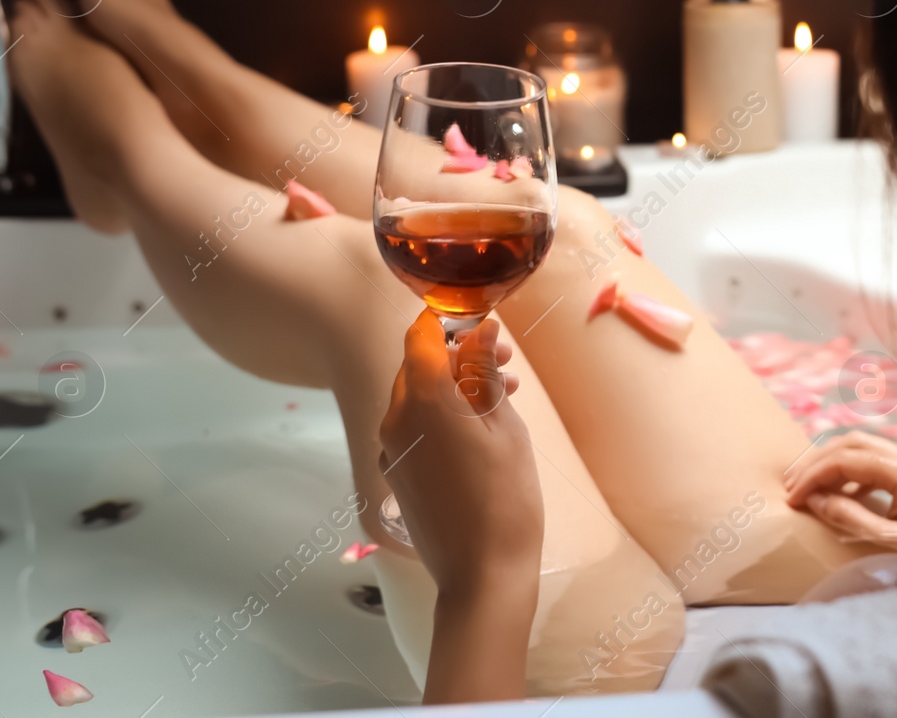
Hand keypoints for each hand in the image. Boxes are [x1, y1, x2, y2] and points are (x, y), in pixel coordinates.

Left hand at [379, 310, 542, 597]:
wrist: (481, 575)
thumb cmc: (504, 499)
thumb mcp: (505, 426)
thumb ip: (484, 372)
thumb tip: (481, 329)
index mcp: (423, 399)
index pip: (422, 336)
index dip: (452, 322)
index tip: (485, 327)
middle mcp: (396, 419)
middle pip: (418, 365)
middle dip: (459, 355)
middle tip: (505, 362)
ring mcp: (391, 449)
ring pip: (417, 397)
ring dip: (454, 386)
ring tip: (502, 395)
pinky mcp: (397, 473)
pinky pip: (415, 428)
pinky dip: (443, 416)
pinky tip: (480, 429)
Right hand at [783, 431, 896, 555]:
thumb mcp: (890, 542)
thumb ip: (850, 517)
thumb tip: (814, 500)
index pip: (846, 461)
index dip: (813, 475)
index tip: (792, 497)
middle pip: (851, 442)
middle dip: (817, 460)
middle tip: (791, 485)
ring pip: (862, 445)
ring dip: (832, 461)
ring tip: (807, 485)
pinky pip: (876, 458)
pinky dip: (851, 470)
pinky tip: (837, 492)